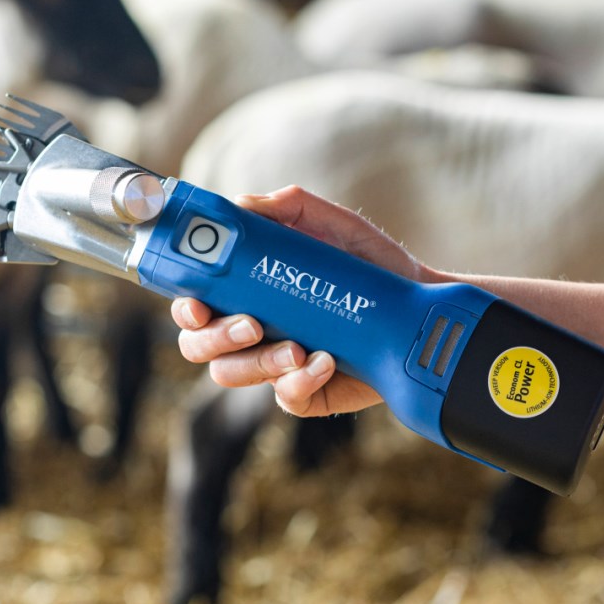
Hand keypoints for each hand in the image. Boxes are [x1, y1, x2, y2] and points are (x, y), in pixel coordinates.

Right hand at [170, 185, 433, 416]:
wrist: (418, 306)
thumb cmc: (368, 264)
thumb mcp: (331, 224)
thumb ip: (288, 206)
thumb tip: (242, 204)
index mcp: (244, 291)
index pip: (194, 303)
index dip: (185, 306)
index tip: (198, 302)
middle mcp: (250, 330)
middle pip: (197, 346)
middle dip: (215, 337)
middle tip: (252, 324)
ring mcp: (274, 365)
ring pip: (229, 375)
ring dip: (256, 363)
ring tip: (296, 348)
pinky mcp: (305, 393)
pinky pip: (285, 398)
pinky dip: (300, 381)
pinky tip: (325, 361)